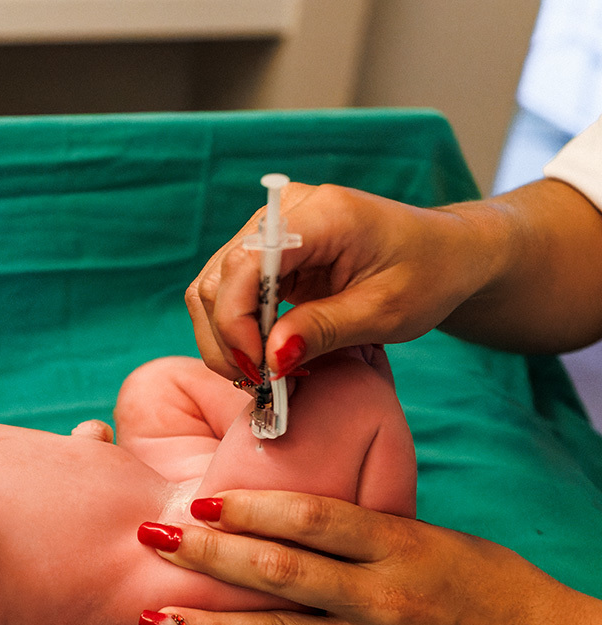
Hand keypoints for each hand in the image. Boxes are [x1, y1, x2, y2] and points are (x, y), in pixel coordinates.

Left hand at [139, 490, 601, 624]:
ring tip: (156, 614)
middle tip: (154, 538)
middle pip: (281, 572)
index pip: (314, 519)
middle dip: (209, 556)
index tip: (200, 501)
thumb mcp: (429, 535)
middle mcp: (383, 598)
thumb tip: (283, 501)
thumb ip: (361, 524)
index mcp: (399, 546)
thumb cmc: (483, 581)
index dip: (252, 508)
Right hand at [185, 183, 482, 380]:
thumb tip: (269, 359)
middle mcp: (283, 211)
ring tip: (260, 372)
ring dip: (224, 337)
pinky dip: (234, 329)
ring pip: (212, 287)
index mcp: (321, 215)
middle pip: (218, 277)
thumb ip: (323, 331)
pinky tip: (263, 353)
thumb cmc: (426, 275)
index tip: (259, 368)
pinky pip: (226, 291)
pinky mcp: (264, 250)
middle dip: (227, 337)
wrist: (445, 254)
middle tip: (259, 381)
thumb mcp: (384, 312)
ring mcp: (267, 227)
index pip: (246, 263)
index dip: (238, 321)